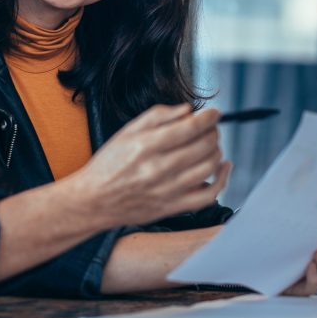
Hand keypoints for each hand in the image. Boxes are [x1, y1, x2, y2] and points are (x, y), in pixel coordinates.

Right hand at [69, 104, 230, 228]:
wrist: (94, 200)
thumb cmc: (108, 165)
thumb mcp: (127, 131)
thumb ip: (158, 116)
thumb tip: (187, 110)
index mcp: (147, 146)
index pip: (190, 127)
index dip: (209, 117)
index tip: (214, 113)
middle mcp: (159, 168)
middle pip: (204, 146)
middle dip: (213, 132)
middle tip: (210, 128)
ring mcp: (169, 190)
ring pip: (209, 167)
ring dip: (217, 151)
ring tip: (211, 145)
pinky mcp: (174, 207)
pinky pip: (209, 195)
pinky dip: (222, 179)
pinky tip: (222, 167)